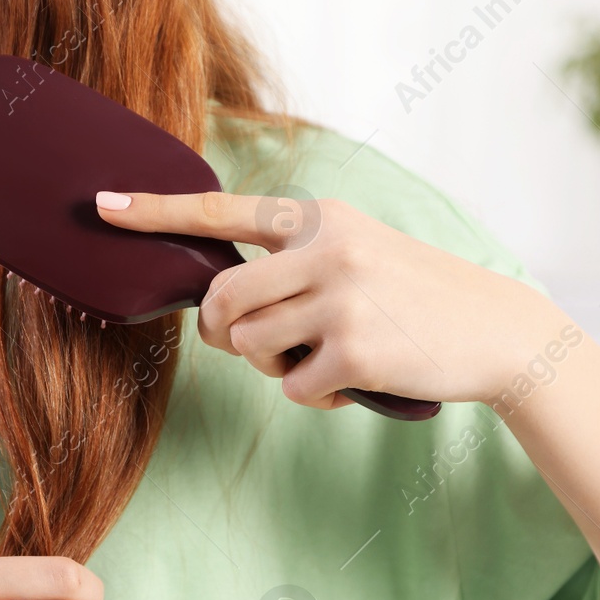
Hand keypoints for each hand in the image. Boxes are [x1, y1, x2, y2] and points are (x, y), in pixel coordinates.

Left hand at [94, 190, 566, 409]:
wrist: (498, 330)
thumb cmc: (414, 297)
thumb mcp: (358, 252)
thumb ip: (294, 262)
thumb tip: (219, 307)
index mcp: (320, 217)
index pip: (222, 209)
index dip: (154, 211)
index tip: (101, 205)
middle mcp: (325, 247)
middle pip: (219, 300)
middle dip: (223, 332)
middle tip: (258, 342)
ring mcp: (340, 298)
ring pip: (247, 348)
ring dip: (274, 365)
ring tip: (324, 355)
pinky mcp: (353, 350)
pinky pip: (289, 387)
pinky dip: (313, 394)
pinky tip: (353, 378)